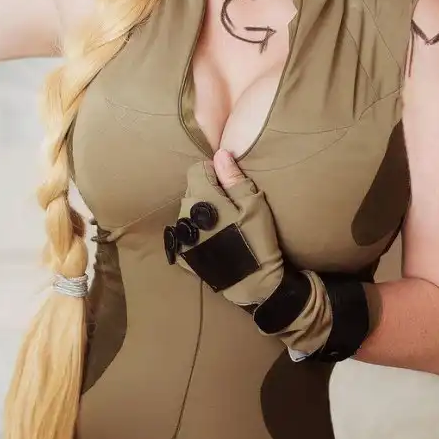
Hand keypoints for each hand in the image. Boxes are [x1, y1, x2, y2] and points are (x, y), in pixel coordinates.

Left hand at [166, 149, 285, 310]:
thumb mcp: (254, 205)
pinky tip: (214, 240)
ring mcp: (181, 237)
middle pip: (191, 189)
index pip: (196, 169)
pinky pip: (185, 232)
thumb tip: (220, 154)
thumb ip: (234, 178)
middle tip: (230, 207)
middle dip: (207, 191)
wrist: (255, 285)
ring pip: (187, 211)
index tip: (229, 185)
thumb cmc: (258, 240)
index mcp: (202, 199)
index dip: (214, 172)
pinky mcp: (182, 255)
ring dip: (200, 212)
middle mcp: (184, 216)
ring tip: (223, 225)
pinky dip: (196, 232)